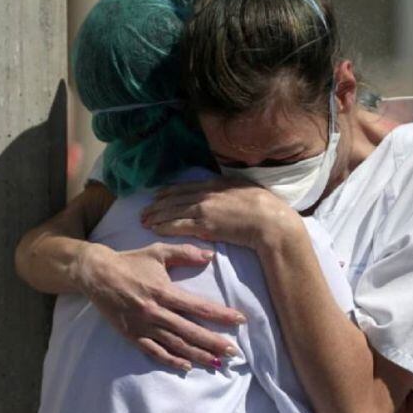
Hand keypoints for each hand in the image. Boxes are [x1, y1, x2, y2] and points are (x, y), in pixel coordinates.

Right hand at [75, 242, 245, 371]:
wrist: (96, 274)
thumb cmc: (130, 262)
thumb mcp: (157, 252)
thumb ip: (184, 253)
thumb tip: (210, 255)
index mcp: (163, 292)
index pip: (198, 306)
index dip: (221, 314)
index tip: (240, 320)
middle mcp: (155, 312)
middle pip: (190, 331)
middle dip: (214, 342)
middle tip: (233, 352)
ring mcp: (143, 326)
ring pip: (175, 345)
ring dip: (198, 355)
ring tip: (217, 363)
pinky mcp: (132, 335)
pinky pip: (154, 351)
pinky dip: (171, 360)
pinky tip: (187, 365)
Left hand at [138, 177, 293, 249]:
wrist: (270, 222)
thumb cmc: (264, 207)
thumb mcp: (243, 189)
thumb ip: (227, 189)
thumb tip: (220, 190)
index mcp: (215, 184)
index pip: (184, 187)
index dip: (168, 192)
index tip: (156, 196)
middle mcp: (206, 194)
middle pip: (173, 198)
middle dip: (156, 205)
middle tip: (143, 211)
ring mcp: (204, 209)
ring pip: (172, 211)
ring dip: (155, 216)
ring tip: (143, 221)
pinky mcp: (204, 226)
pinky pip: (178, 226)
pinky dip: (164, 227)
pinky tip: (155, 229)